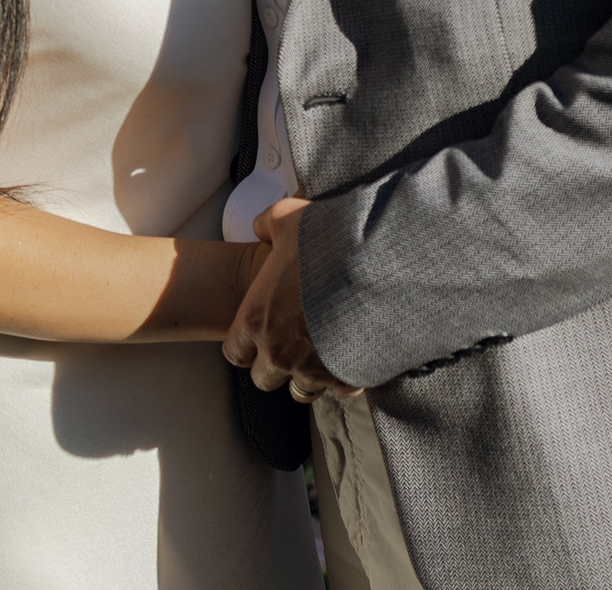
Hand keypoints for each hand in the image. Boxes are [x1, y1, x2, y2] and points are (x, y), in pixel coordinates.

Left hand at [223, 197, 358, 398]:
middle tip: (293, 343)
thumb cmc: (326, 241)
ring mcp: (312, 369)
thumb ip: (267, 224)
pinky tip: (353, 356)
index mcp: (256, 319)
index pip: (235, 352)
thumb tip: (260, 227)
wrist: (377, 265)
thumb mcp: (288, 219)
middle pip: (264, 379)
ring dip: (308, 376)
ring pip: (301, 391)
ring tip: (323, 353)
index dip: (246, 344)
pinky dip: (345, 378)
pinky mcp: (345, 378)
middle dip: (275, 365)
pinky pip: (340, 391)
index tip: (261, 331)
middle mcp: (278, 352)